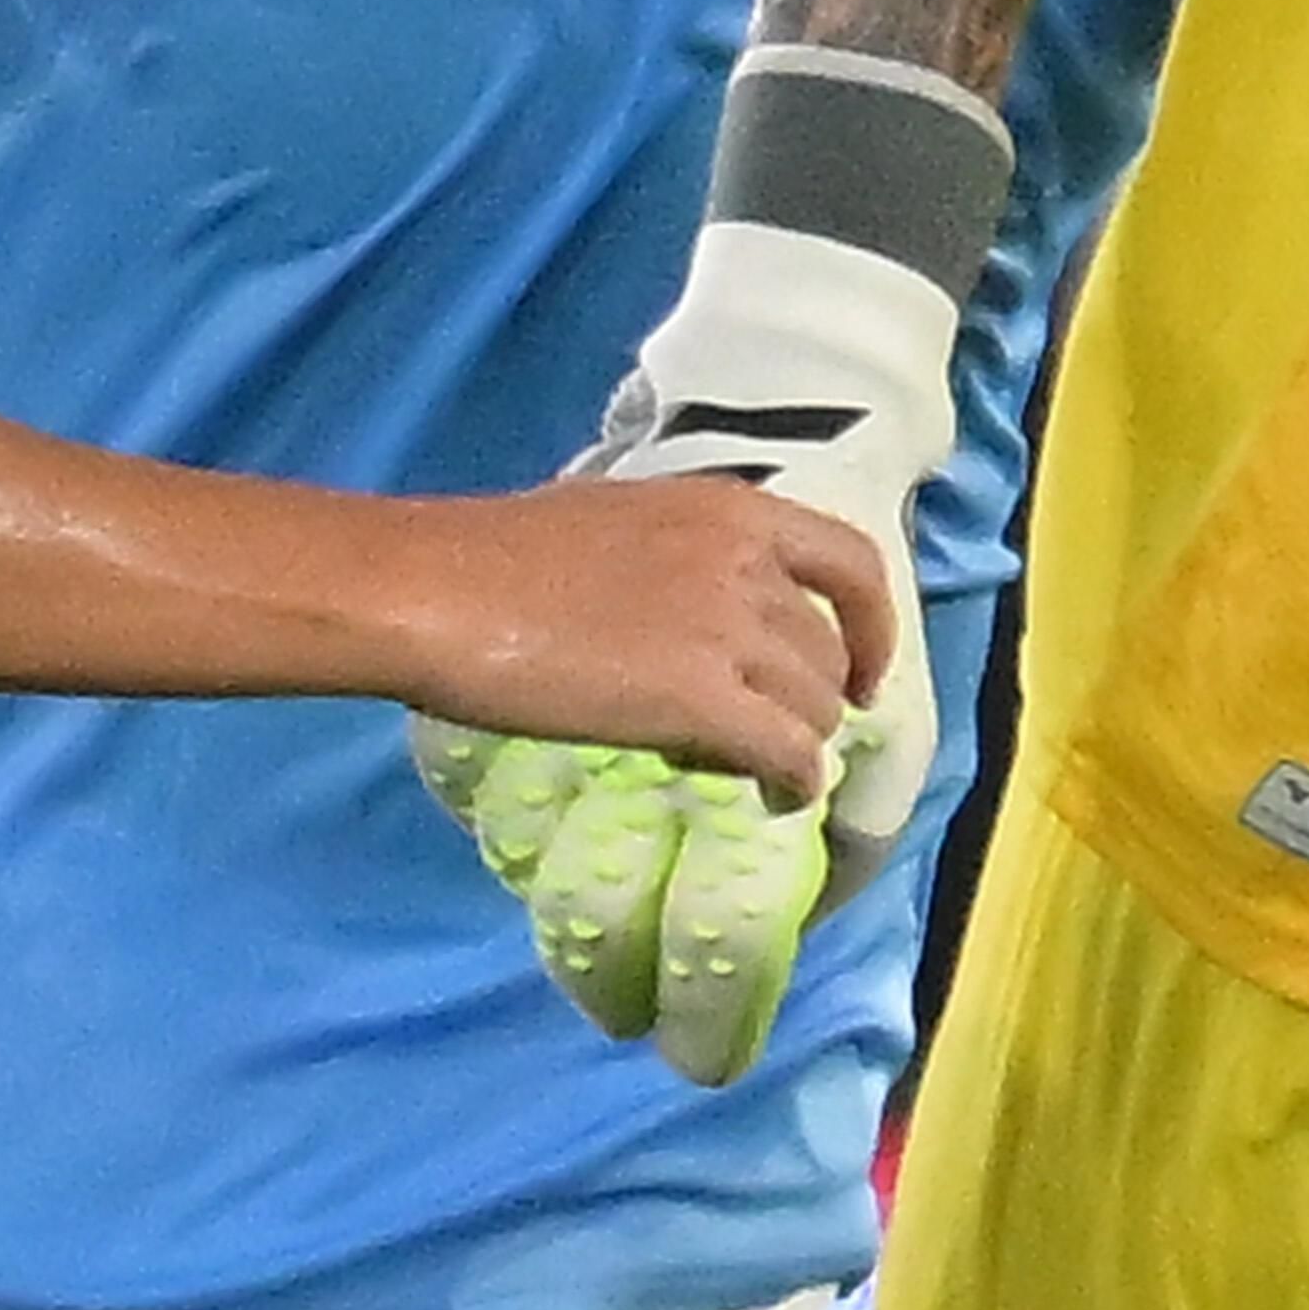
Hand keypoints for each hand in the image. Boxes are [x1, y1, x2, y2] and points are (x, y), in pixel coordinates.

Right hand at [424, 223, 964, 1083]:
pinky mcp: (699, 700)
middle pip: (829, 652)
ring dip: (791, 746)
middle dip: (811, 701)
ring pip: (815, 710)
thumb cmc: (497, 556)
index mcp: (731, 508)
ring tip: (739, 765)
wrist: (437, 591)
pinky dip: (791, 785)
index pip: (855, 564)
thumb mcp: (618, 520)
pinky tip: (769, 801)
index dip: (871, 628)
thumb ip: (681, 553)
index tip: (857, 674)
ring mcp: (727, 630)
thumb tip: (700, 605)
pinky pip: (786, 755)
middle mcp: (746, 562)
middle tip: (763, 734)